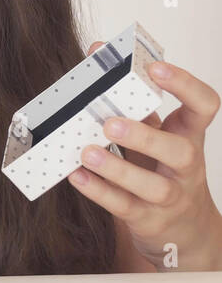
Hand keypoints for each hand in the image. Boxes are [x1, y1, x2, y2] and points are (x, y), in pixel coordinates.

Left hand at [67, 40, 221, 270]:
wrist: (183, 231)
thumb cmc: (161, 170)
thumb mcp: (155, 134)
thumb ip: (129, 101)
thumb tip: (95, 51)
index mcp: (189, 135)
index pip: (204, 106)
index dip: (185, 85)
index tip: (155, 67)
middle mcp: (186, 167)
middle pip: (179, 150)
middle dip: (146, 135)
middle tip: (110, 122)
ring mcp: (171, 197)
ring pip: (152, 185)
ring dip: (117, 168)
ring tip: (87, 152)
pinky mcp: (150, 220)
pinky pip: (125, 207)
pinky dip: (99, 192)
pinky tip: (77, 177)